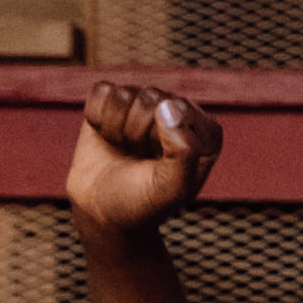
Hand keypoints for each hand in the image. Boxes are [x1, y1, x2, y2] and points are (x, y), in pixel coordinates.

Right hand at [67, 82, 220, 229]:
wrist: (103, 211)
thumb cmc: (143, 202)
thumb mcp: (172, 189)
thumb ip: (183, 152)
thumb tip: (168, 105)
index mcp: (205, 134)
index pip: (181, 109)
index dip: (163, 137)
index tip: (161, 163)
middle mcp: (178, 114)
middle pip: (151, 98)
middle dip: (137, 133)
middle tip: (141, 158)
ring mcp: (146, 105)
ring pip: (124, 94)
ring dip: (117, 128)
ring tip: (126, 149)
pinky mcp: (114, 101)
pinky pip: (101, 91)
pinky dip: (97, 117)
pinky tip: (108, 136)